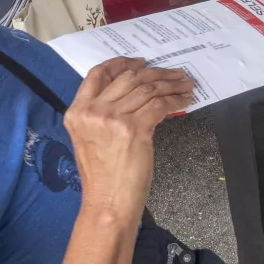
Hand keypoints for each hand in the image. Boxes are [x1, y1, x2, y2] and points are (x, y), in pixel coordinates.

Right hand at [64, 58, 194, 221]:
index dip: (122, 63)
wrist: (107, 203)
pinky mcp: (133, 129)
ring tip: (185, 84)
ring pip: (147, 88)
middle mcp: (92, 111)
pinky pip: (159, 104)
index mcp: (77, 111)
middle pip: (128, 77)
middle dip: (156, 72)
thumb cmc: (103, 176)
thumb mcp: (92, 138)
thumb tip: (135, 94)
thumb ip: (104, 113)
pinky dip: (175, 100)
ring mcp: (112, 118)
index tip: (141, 61)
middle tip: (175, 73)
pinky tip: (184, 100)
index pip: (98, 74)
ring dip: (171, 84)